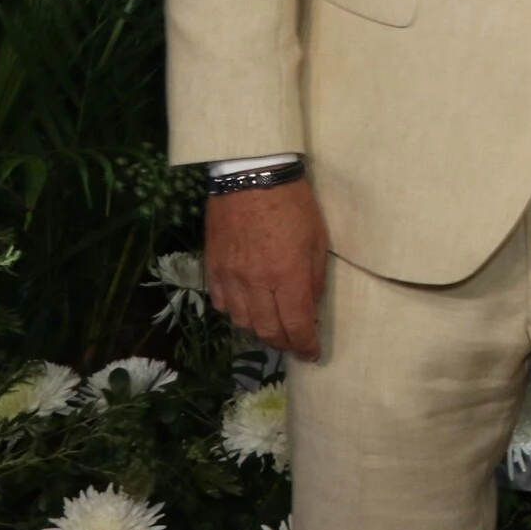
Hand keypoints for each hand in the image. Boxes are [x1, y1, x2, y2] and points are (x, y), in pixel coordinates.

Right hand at [205, 178, 329, 358]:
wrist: (252, 176)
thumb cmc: (294, 204)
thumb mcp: (318, 239)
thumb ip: (313, 278)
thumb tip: (310, 308)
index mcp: (287, 275)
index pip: (296, 325)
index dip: (305, 345)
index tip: (312, 354)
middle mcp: (256, 282)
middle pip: (267, 331)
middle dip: (283, 343)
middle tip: (294, 344)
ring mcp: (230, 277)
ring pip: (242, 322)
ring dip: (260, 330)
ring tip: (274, 327)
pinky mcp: (212, 268)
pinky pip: (222, 304)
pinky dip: (237, 312)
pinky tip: (248, 307)